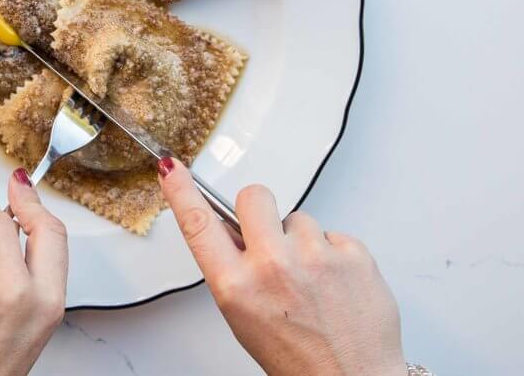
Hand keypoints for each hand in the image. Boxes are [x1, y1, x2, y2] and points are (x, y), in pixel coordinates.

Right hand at [157, 157, 404, 375]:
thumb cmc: (296, 356)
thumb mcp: (243, 316)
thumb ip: (233, 270)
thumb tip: (232, 230)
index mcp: (237, 286)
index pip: (198, 224)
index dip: (181, 191)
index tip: (172, 168)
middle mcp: (273, 266)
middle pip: (254, 196)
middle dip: (258, 210)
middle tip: (271, 238)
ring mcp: (315, 257)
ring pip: (299, 218)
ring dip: (301, 241)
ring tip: (311, 280)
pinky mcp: (352, 254)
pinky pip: (333, 233)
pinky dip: (333, 254)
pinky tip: (334, 284)